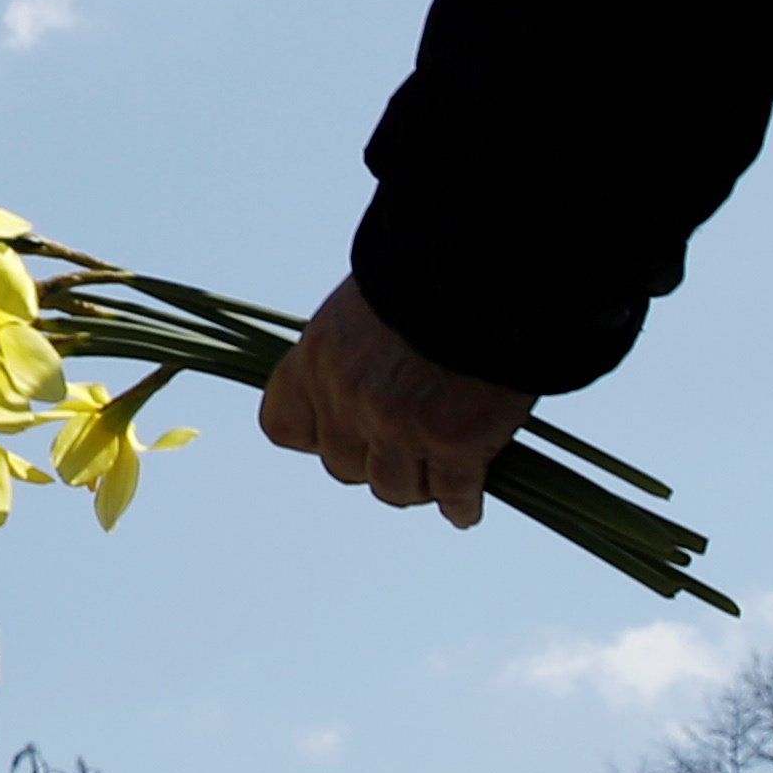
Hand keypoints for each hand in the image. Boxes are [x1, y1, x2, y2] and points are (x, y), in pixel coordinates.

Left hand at [259, 276, 526, 529]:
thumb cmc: (433, 272)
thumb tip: (365, 389)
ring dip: (418, 487)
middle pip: (344, 466)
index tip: (342, 433)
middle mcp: (348, 399)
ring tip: (439, 480)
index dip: (317, 435)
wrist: (488, 267)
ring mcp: (398, 427)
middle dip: (373, 463)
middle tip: (406, 454)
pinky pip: (452, 495)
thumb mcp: (367, 305)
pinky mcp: (454, 444)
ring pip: (396, 489)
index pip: (285, 427)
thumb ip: (354, 352)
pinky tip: (466, 506)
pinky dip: (461, 505)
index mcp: (318, 358)